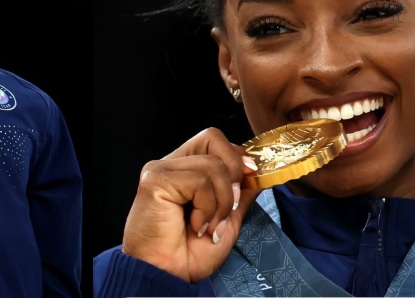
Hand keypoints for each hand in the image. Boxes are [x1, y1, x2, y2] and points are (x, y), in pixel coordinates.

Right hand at [121, 127, 260, 282]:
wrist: (168, 276)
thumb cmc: (188, 254)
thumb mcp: (226, 220)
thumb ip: (239, 195)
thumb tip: (258, 175)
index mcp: (185, 170)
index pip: (215, 142)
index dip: (238, 158)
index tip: (250, 179)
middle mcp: (172, 165)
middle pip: (213, 138)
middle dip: (234, 172)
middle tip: (228, 206)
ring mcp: (161, 170)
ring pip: (213, 165)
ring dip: (221, 202)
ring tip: (207, 225)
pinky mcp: (155, 180)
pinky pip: (199, 182)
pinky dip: (206, 208)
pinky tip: (195, 225)